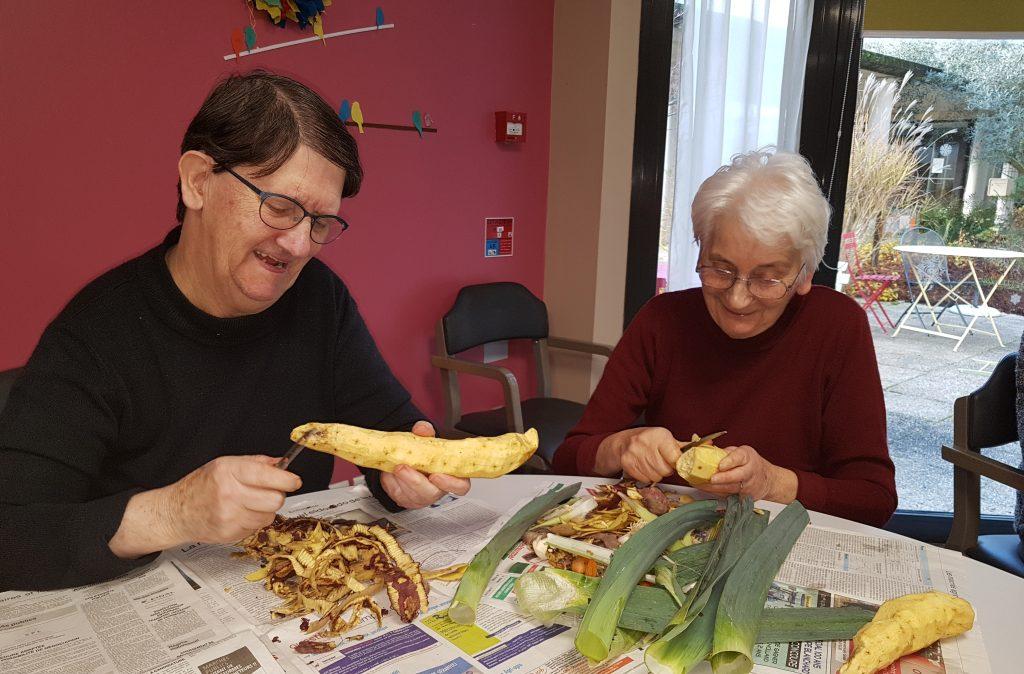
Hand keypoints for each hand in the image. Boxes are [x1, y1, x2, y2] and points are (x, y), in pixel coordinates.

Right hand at [165, 455, 302, 542]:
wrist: (176, 512)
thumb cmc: (200, 486)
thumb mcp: (225, 464)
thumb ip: (256, 463)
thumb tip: (282, 464)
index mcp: (229, 472)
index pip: (269, 477)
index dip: (287, 480)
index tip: (294, 481)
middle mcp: (229, 494)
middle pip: (275, 500)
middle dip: (277, 495)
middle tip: (268, 491)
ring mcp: (229, 517)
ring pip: (269, 515)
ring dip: (265, 509)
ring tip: (248, 503)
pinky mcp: (230, 534)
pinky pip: (256, 527)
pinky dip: (253, 521)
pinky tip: (239, 514)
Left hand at [380, 421, 470, 508]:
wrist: (410, 462)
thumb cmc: (427, 455)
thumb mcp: (428, 440)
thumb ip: (426, 433)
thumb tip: (422, 428)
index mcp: (452, 477)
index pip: (460, 487)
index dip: (449, 483)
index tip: (435, 475)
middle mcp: (438, 490)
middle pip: (431, 493)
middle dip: (415, 481)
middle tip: (402, 467)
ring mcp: (421, 498)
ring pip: (411, 495)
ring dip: (400, 479)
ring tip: (394, 465)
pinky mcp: (405, 500)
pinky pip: (396, 493)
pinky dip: (390, 481)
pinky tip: (390, 471)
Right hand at [595, 426, 679, 482]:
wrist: (623, 442)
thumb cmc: (648, 441)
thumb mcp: (665, 439)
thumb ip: (683, 447)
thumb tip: (705, 447)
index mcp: (659, 435)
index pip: (675, 458)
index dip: (677, 463)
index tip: (675, 462)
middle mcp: (645, 442)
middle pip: (665, 470)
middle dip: (666, 470)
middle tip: (662, 463)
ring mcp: (635, 453)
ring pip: (656, 477)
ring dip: (656, 474)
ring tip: (652, 464)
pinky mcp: (627, 463)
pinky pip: (645, 479)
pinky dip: (647, 477)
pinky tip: (644, 467)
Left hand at [702, 445, 797, 502]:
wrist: (767, 480)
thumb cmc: (748, 463)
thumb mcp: (739, 452)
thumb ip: (723, 451)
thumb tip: (705, 445)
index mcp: (747, 457)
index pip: (739, 458)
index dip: (729, 462)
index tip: (720, 465)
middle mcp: (750, 472)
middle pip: (736, 476)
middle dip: (722, 478)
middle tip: (710, 479)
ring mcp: (748, 486)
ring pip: (731, 488)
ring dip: (714, 488)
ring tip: (700, 485)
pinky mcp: (745, 497)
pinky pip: (729, 496)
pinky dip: (716, 493)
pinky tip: (706, 490)